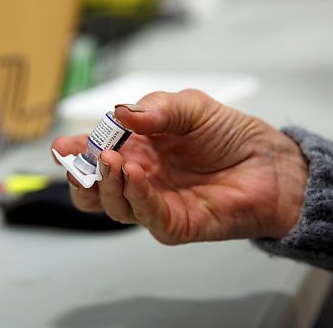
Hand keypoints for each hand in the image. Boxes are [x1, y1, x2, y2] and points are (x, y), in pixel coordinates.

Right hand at [52, 90, 307, 243]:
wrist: (269, 163)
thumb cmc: (230, 135)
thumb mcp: (191, 107)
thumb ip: (157, 109)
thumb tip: (121, 114)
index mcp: (139, 151)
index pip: (98, 156)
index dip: (77, 151)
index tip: (63, 144)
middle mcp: (142, 180)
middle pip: (96, 189)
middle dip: (81, 175)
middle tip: (79, 156)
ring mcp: (156, 204)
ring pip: (115, 206)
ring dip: (107, 183)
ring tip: (111, 159)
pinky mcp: (176, 224)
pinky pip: (147, 216)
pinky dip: (136, 196)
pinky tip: (134, 175)